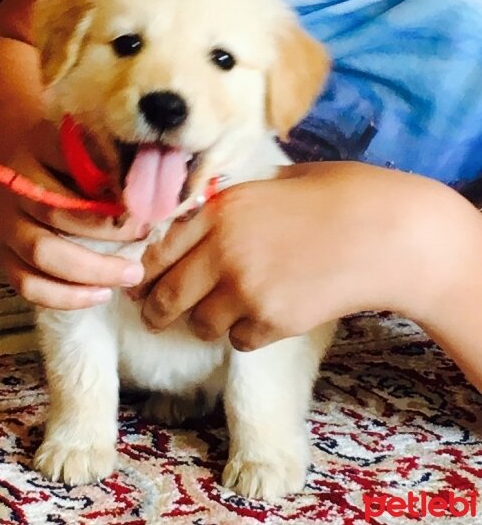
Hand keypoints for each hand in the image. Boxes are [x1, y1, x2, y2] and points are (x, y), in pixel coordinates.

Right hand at [0, 119, 144, 309]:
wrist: (13, 153)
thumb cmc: (65, 152)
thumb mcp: (85, 140)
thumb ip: (110, 160)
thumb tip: (152, 192)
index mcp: (38, 147)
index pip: (71, 163)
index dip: (109, 184)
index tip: (142, 200)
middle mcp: (16, 186)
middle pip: (55, 213)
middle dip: (105, 231)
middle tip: (143, 237)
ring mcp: (7, 222)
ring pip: (40, 254)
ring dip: (90, 271)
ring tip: (130, 275)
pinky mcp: (5, 251)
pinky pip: (26, 283)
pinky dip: (64, 297)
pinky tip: (100, 294)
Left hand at [131, 162, 451, 349]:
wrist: (386, 232)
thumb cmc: (336, 196)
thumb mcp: (273, 184)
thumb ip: (231, 205)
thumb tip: (200, 218)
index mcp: (219, 212)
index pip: (158, 251)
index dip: (143, 274)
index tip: (137, 286)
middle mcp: (222, 251)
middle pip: (166, 297)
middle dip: (154, 313)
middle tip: (153, 318)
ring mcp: (245, 290)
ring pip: (200, 325)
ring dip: (207, 323)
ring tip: (225, 313)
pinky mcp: (271, 321)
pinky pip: (239, 340)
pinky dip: (245, 334)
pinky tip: (265, 318)